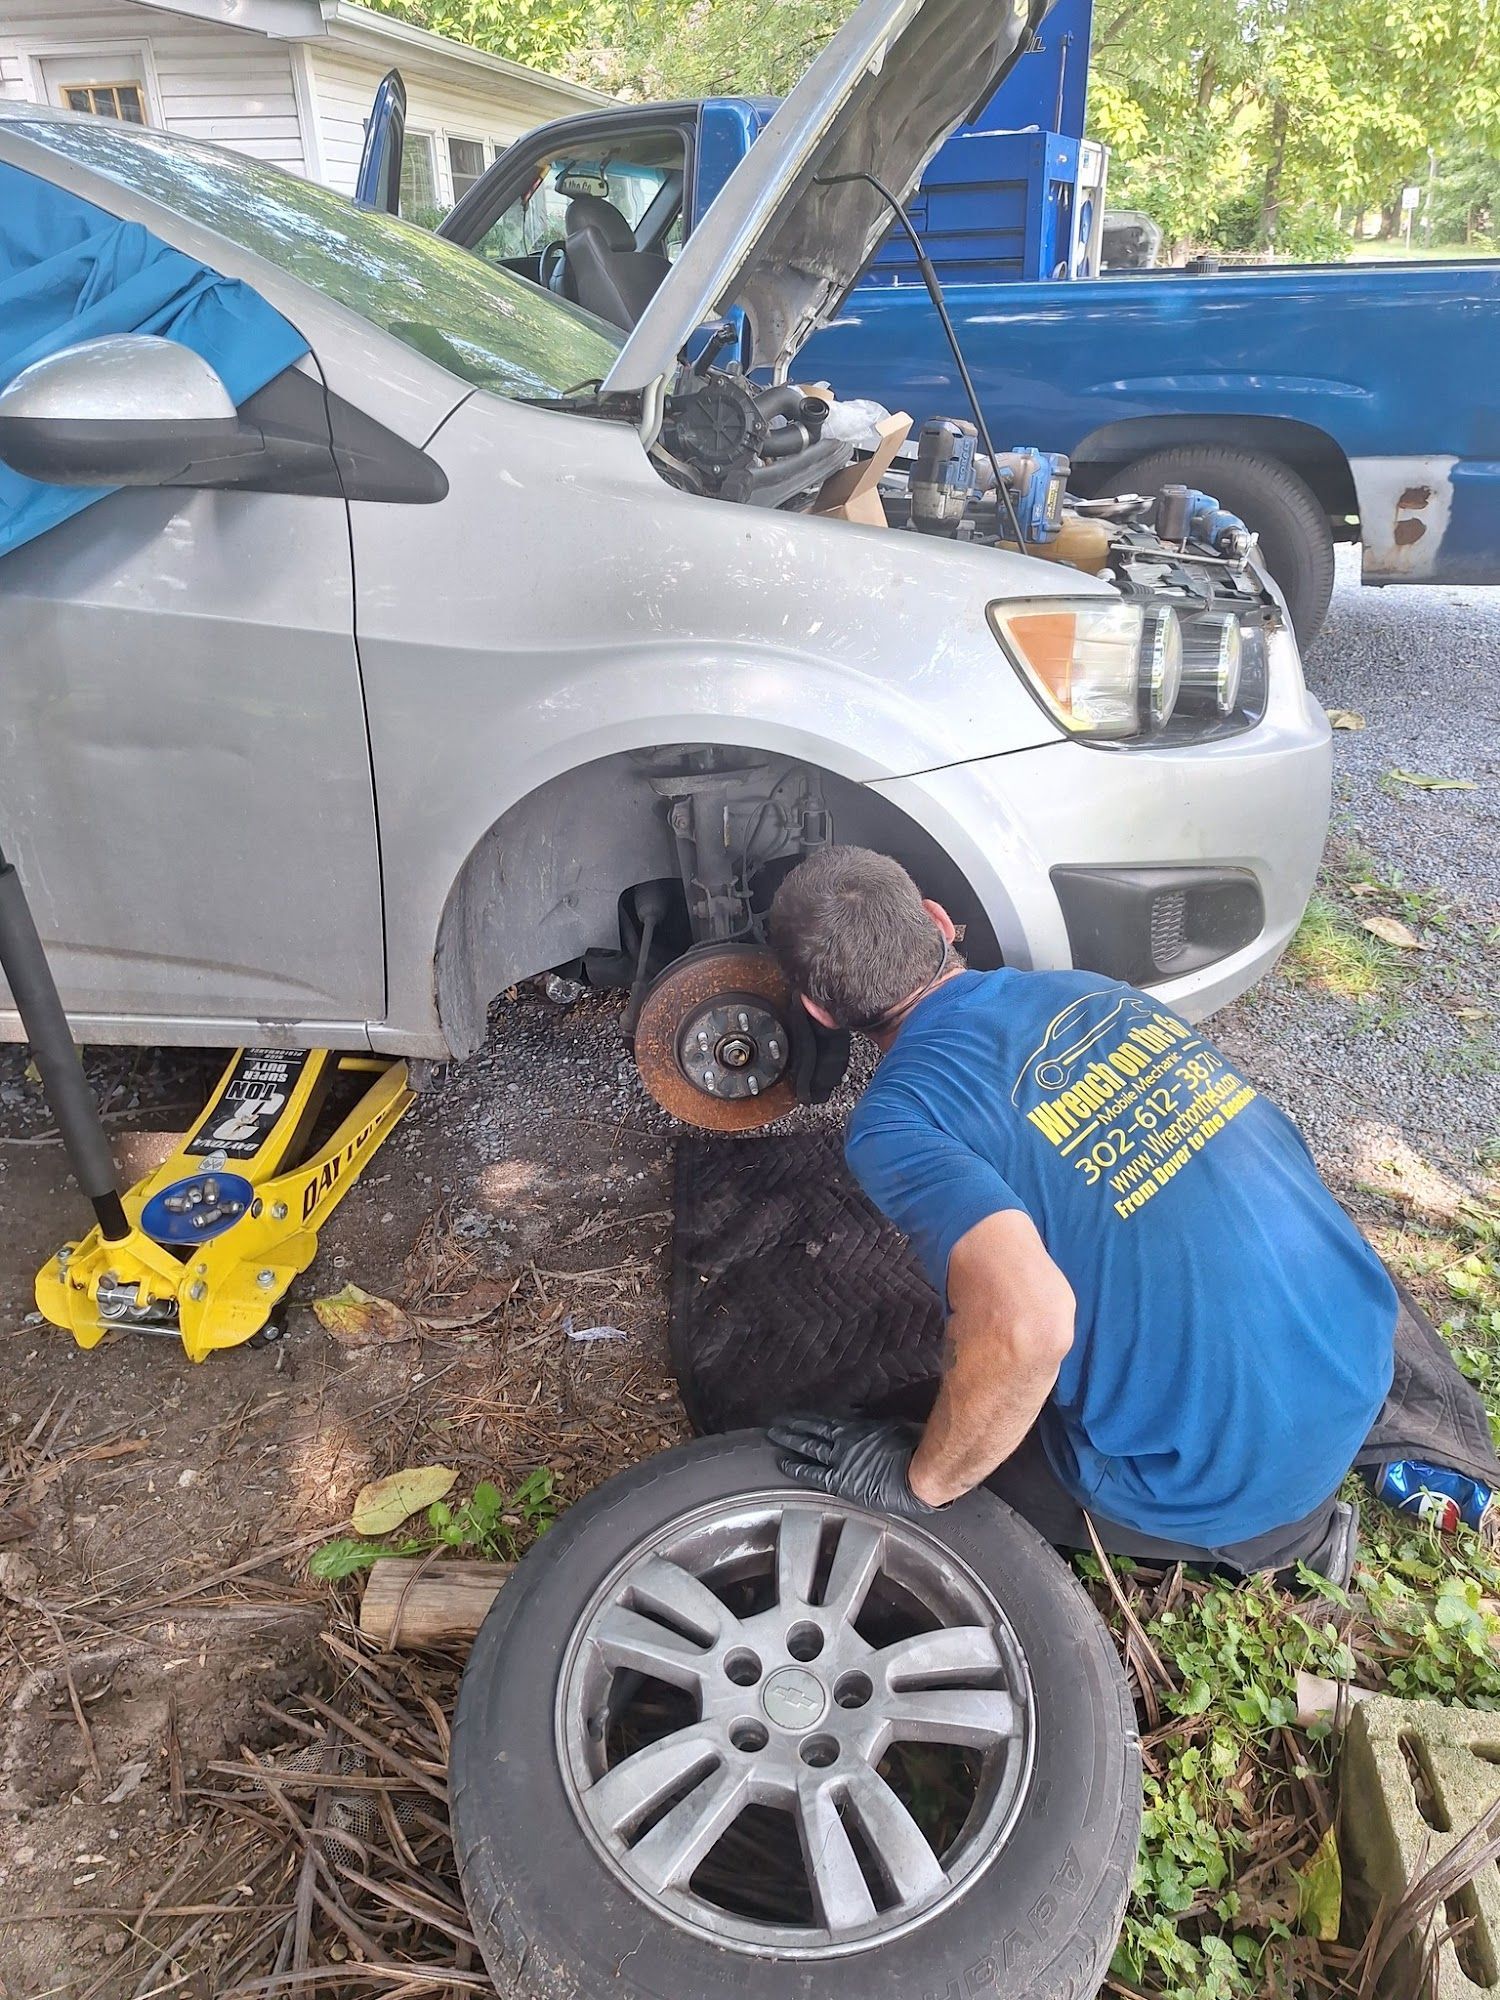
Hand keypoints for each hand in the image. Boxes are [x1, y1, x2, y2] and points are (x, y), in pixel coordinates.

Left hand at [768, 1414, 939, 1519]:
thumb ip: (874, 1425)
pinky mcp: (840, 1481)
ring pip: (808, 1447)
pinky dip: (797, 1468)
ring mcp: (839, 1460)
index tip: (796, 1417)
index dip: (809, 1419)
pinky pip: (813, 1473)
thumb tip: (866, 1418)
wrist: (916, 1474)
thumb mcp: (893, 1427)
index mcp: (857, 1428)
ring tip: (774, 1435)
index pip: (826, 1422)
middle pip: (812, 1431)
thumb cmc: (912, 1450)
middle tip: (776, 1423)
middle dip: (793, 1426)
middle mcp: (844, 1441)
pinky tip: (784, 1464)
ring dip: (789, 1440)